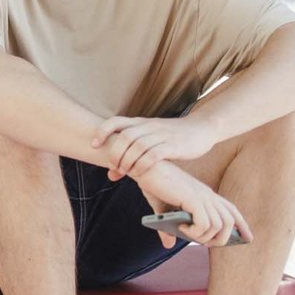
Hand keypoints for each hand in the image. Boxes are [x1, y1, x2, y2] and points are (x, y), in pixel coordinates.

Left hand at [93, 115, 216, 179]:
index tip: (93, 145)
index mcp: (141, 123)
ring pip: (137, 145)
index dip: (102, 131)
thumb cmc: (173, 137)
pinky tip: (139, 174)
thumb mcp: (151, 138)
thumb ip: (133, 151)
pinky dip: (143, 165)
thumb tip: (111, 172)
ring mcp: (161, 135)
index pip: (116, 121)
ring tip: (124, 172)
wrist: (201, 129)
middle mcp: (149, 127)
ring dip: (127, 160)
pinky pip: (153, 154)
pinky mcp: (173, 146)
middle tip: (112, 167)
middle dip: (114, 152)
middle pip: (124, 136)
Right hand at [136, 162, 251, 249]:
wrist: (145, 167)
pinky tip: (181, 227)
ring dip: (203, 237)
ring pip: (219, 226)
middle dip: (221, 239)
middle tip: (202, 242)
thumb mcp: (163, 209)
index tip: (248, 238)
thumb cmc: (153, 184)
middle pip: (229, 222)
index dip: (242, 225)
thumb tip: (168, 244)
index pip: (231, 210)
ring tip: (186, 232)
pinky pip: (205, 224)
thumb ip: (168, 228)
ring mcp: (201, 196)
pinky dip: (194, 232)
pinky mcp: (193, 199)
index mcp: (205, 194)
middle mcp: (207, 195)